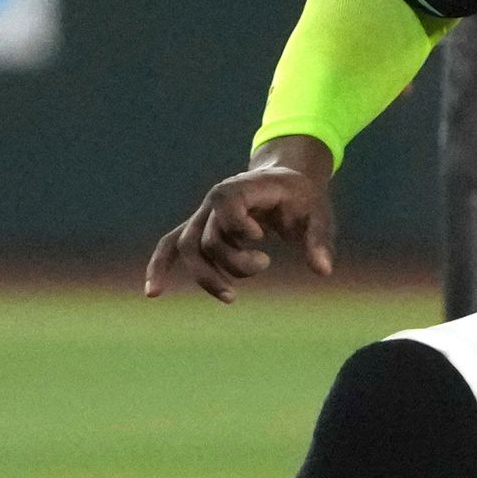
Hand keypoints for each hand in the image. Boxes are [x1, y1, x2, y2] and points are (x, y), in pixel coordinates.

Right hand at [144, 139, 338, 300]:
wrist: (286, 181)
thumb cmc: (303, 198)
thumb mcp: (320, 214)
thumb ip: (319, 240)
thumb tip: (323, 271)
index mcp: (243, 187)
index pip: (223, 203)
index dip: (239, 226)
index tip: (262, 237)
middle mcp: (215, 201)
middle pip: (207, 238)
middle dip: (234, 263)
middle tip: (265, 264)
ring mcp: (204, 216)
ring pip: (188, 247)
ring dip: (207, 276)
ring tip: (232, 296)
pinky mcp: (200, 229)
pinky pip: (171, 246)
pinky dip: (160, 266)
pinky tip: (153, 292)